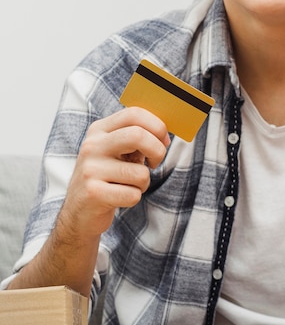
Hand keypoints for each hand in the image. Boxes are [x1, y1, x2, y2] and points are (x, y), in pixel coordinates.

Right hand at [60, 107, 170, 239]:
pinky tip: (118, 198)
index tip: (164, 142)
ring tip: (127, 186)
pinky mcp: (94, 193)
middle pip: (138, 135)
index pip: (134, 113)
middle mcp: (92, 145)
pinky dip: (133, 199)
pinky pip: (133, 195)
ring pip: (141, 173)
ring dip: (143, 184)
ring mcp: (91, 169)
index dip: (158, 127)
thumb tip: (164, 134)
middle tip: (155, 163)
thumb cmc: (107, 178)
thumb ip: (136, 138)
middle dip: (158, 151)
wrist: (80, 211)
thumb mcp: (117, 152)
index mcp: (99, 130)